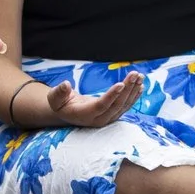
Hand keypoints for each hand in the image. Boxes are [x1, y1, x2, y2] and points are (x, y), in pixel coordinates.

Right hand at [26, 72, 144, 129]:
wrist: (68, 113)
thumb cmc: (60, 104)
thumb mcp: (54, 98)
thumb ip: (59, 92)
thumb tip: (66, 84)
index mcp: (84, 115)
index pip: (101, 105)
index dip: (111, 95)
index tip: (121, 84)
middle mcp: (99, 119)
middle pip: (116, 104)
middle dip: (127, 89)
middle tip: (134, 74)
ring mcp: (108, 118)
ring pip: (124, 105)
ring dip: (133, 90)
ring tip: (139, 76)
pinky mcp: (113, 115)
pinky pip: (126, 106)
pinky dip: (134, 95)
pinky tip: (140, 86)